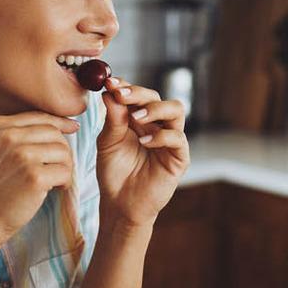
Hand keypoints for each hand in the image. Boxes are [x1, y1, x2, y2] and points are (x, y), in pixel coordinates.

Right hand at [0, 112, 78, 242]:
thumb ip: (19, 136)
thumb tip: (65, 125)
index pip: (40, 117)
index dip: (60, 122)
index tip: (74, 128)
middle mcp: (8, 137)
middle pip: (54, 134)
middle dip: (62, 152)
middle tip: (56, 170)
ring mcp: (21, 155)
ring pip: (63, 152)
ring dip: (64, 168)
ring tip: (53, 182)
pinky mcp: (34, 176)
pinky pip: (65, 172)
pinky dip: (64, 182)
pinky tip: (53, 190)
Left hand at [96, 77, 189, 226]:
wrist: (120, 204)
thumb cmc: (114, 173)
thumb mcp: (107, 143)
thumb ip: (112, 119)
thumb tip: (109, 91)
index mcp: (139, 119)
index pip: (138, 94)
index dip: (126, 86)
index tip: (109, 82)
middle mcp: (157, 125)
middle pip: (157, 97)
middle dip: (138, 93)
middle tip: (121, 95)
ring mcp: (170, 140)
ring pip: (176, 109)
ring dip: (155, 108)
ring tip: (135, 118)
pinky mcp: (179, 157)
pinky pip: (177, 138)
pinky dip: (160, 136)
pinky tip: (143, 142)